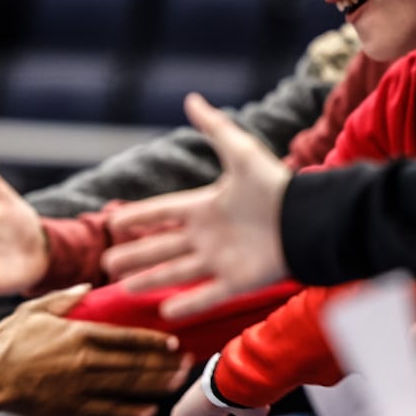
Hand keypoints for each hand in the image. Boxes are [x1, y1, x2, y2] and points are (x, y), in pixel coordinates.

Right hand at [0, 286, 190, 415]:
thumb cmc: (7, 343)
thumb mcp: (32, 311)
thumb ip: (63, 299)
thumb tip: (87, 287)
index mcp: (79, 334)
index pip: (127, 337)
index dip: (154, 341)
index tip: (174, 343)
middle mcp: (85, 361)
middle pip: (135, 363)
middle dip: (164, 364)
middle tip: (186, 365)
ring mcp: (80, 387)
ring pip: (127, 387)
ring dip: (155, 385)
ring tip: (175, 383)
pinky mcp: (72, 409)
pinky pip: (108, 412)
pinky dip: (130, 412)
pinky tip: (148, 411)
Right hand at [101, 93, 291, 319]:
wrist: (309, 220)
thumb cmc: (275, 186)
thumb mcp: (241, 153)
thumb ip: (215, 129)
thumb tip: (192, 99)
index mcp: (205, 206)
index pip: (162, 212)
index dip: (138, 216)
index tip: (113, 222)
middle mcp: (208, 235)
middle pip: (162, 246)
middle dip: (134, 255)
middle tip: (107, 263)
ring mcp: (221, 260)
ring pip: (176, 273)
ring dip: (149, 280)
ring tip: (123, 288)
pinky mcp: (237, 282)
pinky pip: (206, 296)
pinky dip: (186, 306)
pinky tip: (164, 316)